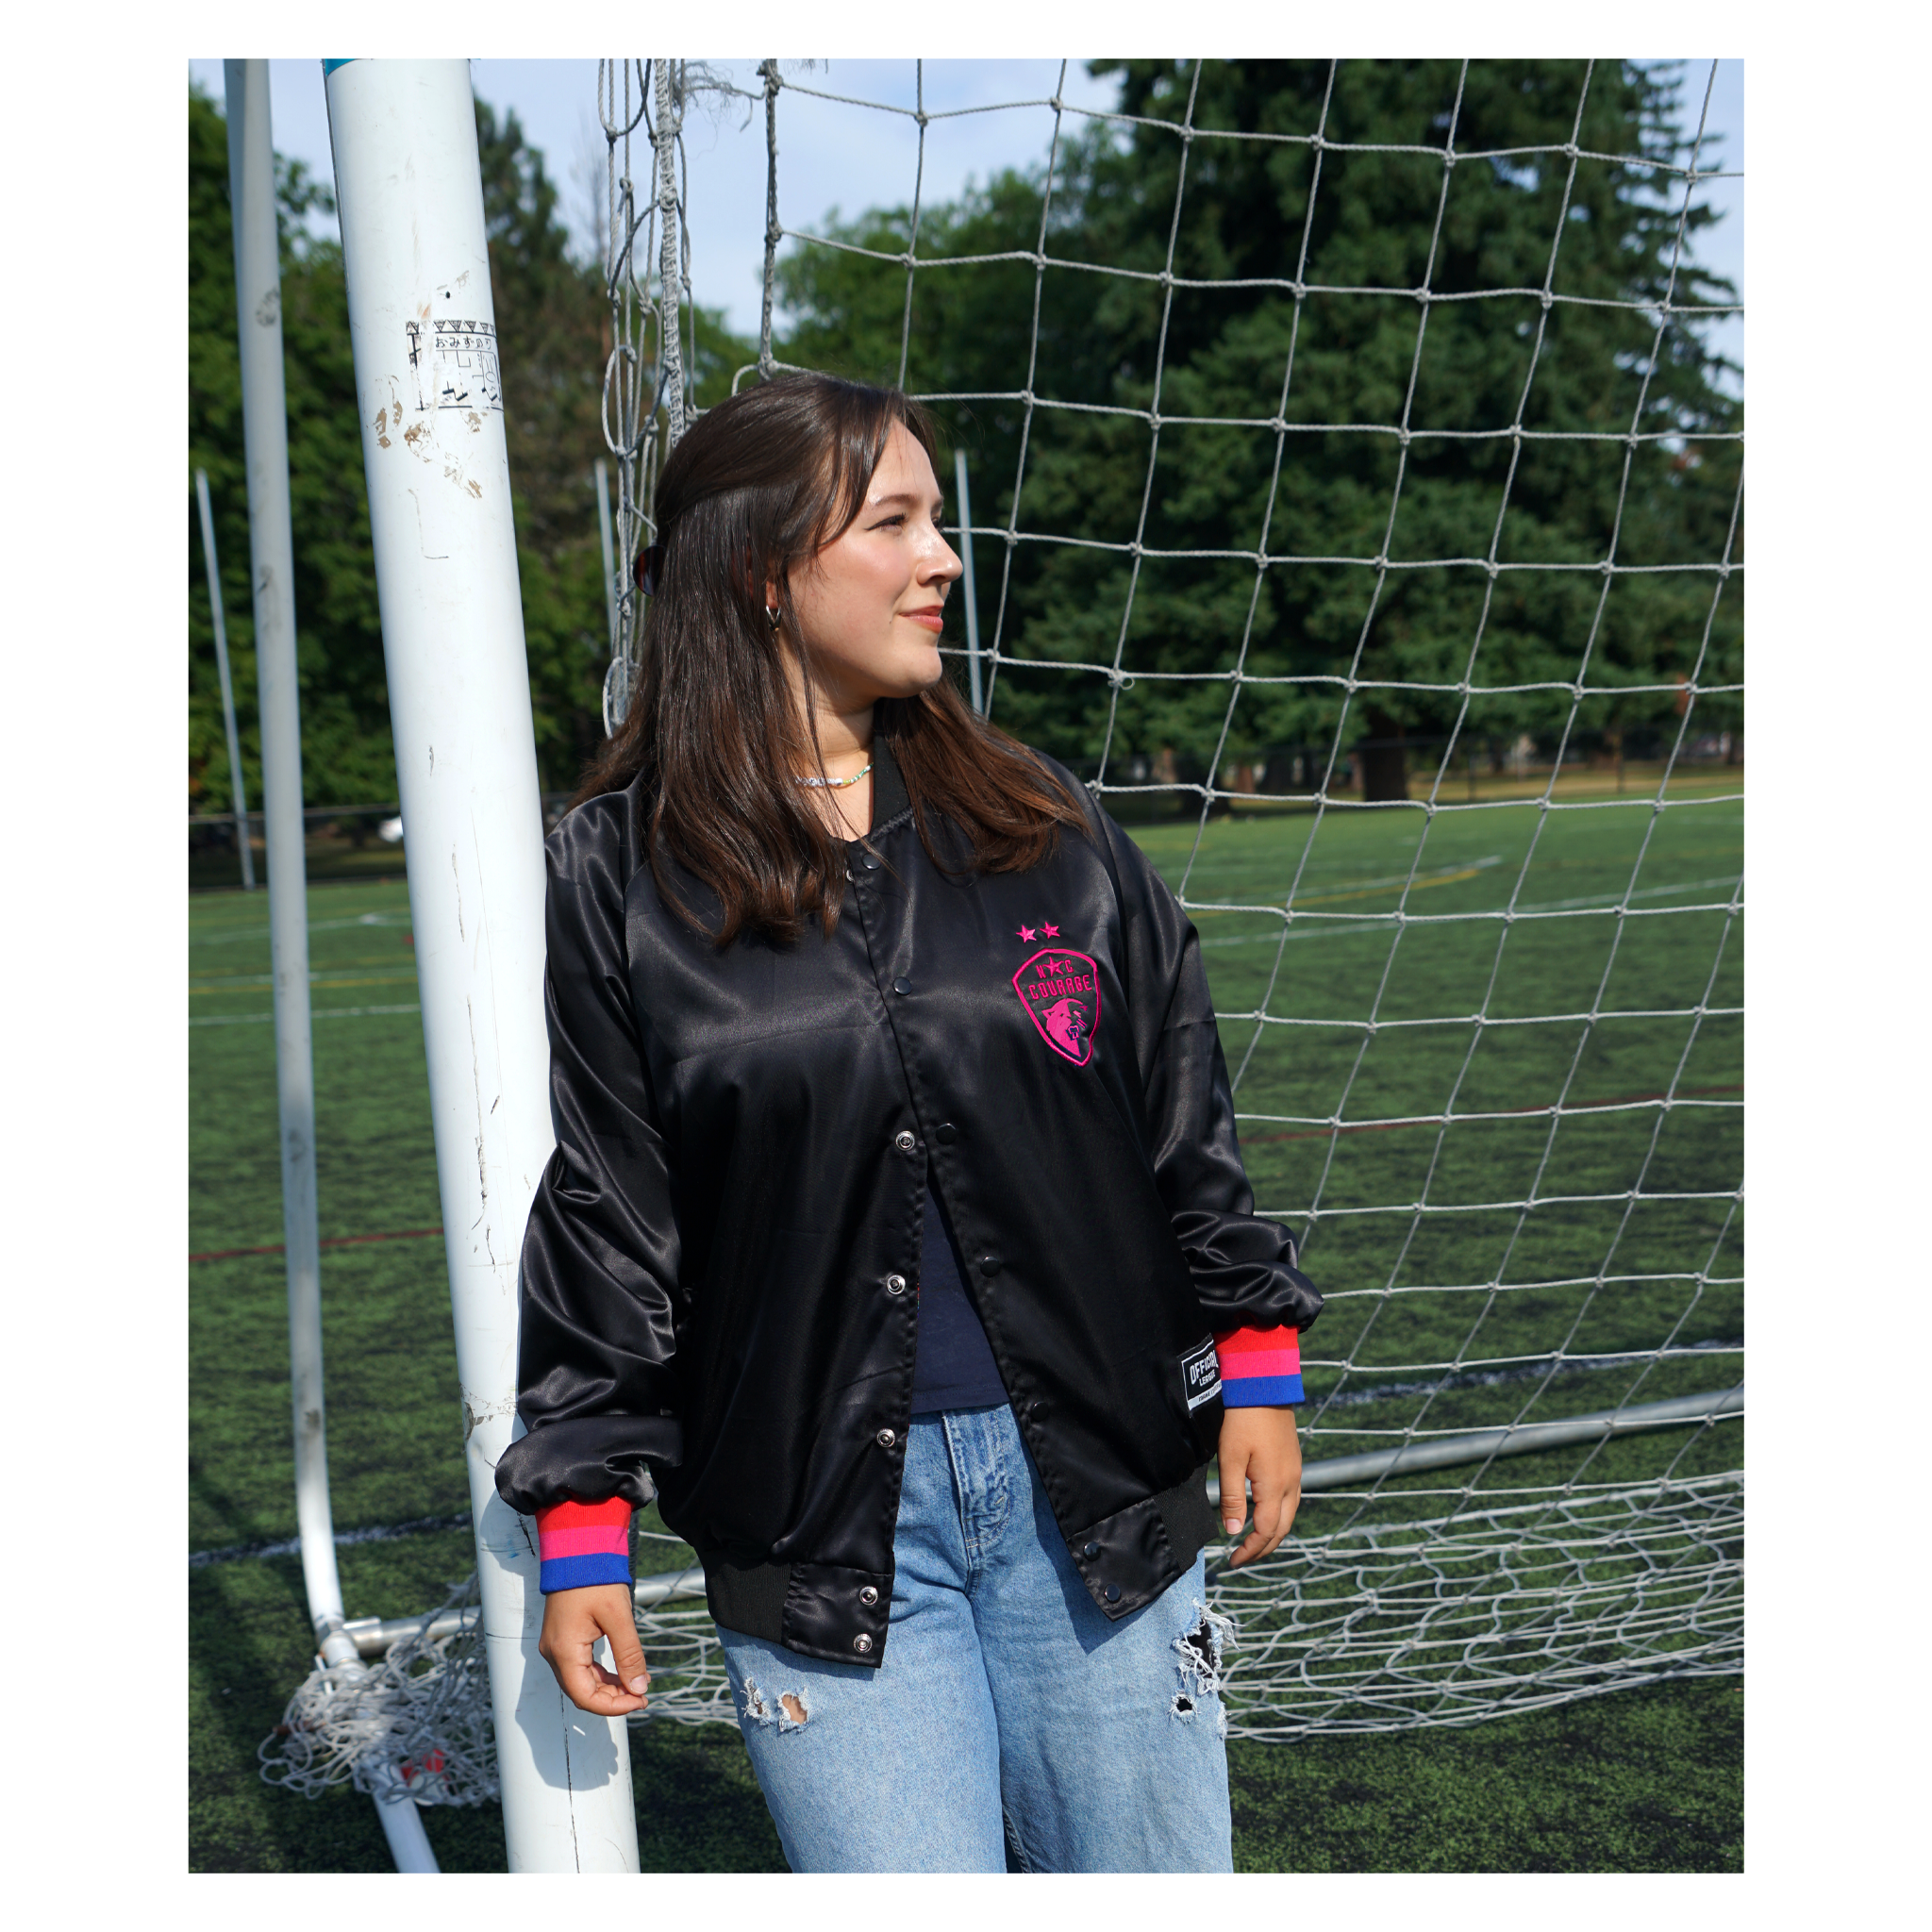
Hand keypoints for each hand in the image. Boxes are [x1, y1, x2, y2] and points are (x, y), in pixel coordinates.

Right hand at [537, 1582, 649, 1715]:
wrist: (578, 1549)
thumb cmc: (595, 1579)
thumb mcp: (619, 1617)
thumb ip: (629, 1655)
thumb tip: (639, 1688)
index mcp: (564, 1651)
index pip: (585, 1697)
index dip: (614, 1707)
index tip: (640, 1701)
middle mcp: (554, 1653)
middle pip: (582, 1692)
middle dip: (613, 1699)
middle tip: (642, 1694)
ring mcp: (556, 1646)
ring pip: (581, 1681)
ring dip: (608, 1687)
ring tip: (637, 1682)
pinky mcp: (563, 1639)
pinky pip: (580, 1666)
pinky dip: (601, 1674)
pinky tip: (622, 1670)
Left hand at [1217, 1405, 1301, 1567]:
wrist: (1264, 1387)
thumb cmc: (1243, 1421)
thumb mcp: (1230, 1459)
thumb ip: (1232, 1498)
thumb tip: (1234, 1532)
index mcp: (1275, 1486)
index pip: (1266, 1531)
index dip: (1250, 1550)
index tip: (1233, 1561)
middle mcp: (1291, 1483)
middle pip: (1282, 1528)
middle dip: (1263, 1547)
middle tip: (1242, 1557)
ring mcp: (1296, 1472)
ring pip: (1289, 1514)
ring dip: (1273, 1532)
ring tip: (1252, 1540)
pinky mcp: (1294, 1462)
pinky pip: (1291, 1499)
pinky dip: (1279, 1515)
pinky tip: (1265, 1512)